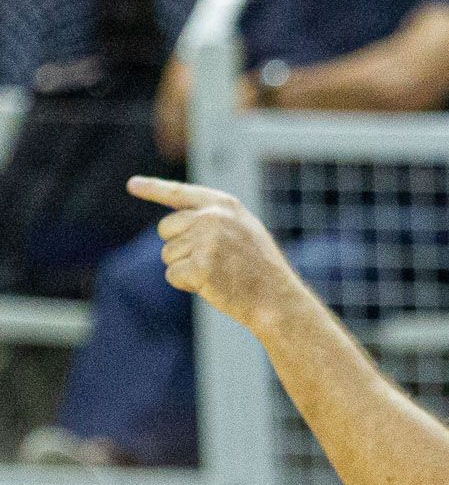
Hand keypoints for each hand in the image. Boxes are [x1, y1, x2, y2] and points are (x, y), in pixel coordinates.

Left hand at [130, 176, 311, 328]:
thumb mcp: (244, 231)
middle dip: (179, 247)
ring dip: (186, 268)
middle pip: (166, 229)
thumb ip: (214, 219)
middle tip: (212, 262)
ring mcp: (206, 240)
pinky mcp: (200, 266)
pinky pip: (173, 275)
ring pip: (168, 255)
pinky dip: (187, 284)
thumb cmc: (262, 270)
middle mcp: (213, 217)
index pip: (179, 193)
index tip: (132, 185)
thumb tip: (175, 222)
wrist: (279, 300)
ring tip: (218, 275)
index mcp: (224, 205)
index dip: (153, 188)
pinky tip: (213, 286)